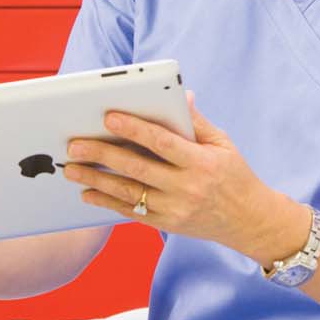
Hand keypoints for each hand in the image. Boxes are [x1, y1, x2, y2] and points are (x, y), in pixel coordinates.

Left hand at [64, 93, 306, 265]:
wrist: (248, 221)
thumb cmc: (234, 175)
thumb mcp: (222, 143)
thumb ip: (197, 122)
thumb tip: (180, 95)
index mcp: (201, 162)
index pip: (162, 142)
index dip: (134, 129)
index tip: (109, 116)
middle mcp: (187, 188)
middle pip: (137, 168)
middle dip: (102, 154)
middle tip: (75, 144)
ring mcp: (175, 210)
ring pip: (128, 193)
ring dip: (96, 180)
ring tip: (72, 168)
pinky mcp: (167, 225)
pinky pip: (131, 213)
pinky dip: (107, 202)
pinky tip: (88, 193)